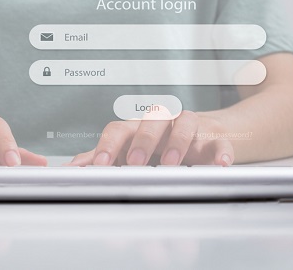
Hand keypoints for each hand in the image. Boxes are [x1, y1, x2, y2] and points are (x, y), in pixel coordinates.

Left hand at [66, 111, 234, 166]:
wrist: (209, 133)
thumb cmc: (163, 142)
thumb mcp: (132, 148)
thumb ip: (104, 157)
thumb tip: (70, 170)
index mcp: (138, 127)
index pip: (119, 129)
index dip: (108, 145)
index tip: (100, 164)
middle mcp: (163, 123)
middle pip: (150, 122)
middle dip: (141, 142)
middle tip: (135, 162)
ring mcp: (190, 128)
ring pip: (184, 124)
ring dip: (177, 143)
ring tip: (172, 163)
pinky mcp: (215, 139)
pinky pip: (220, 142)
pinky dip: (221, 153)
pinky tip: (221, 165)